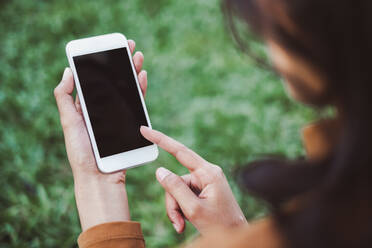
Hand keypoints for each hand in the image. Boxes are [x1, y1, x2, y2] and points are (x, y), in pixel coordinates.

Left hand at [54, 40, 146, 230]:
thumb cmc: (81, 151)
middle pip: (115, 81)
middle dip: (123, 63)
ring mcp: (119, 115)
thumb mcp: (68, 121)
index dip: (104, 63)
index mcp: (88, 106)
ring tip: (138, 57)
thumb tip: (67, 71)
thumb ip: (64, 97)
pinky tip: (142, 77)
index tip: (110, 48)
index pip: (97, 79)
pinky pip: (137, 103)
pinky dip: (140, 89)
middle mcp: (104, 109)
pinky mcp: (131, 123)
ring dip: (133, 72)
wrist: (99, 175)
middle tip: (129, 46)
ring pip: (128, 89)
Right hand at [140, 126, 247, 234]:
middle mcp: (207, 173)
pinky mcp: (203, 188)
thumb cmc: (220, 224)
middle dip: (172, 201)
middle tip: (177, 221)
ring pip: (178, 190)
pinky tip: (186, 221)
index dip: (160, 139)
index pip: (180, 151)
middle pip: (176, 180)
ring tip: (182, 224)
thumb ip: (175, 188)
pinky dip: (182, 208)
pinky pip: (184, 195)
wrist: (235, 234)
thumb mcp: (194, 209)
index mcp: (208, 173)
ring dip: (177, 208)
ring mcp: (205, 181)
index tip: (145, 130)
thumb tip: (160, 171)